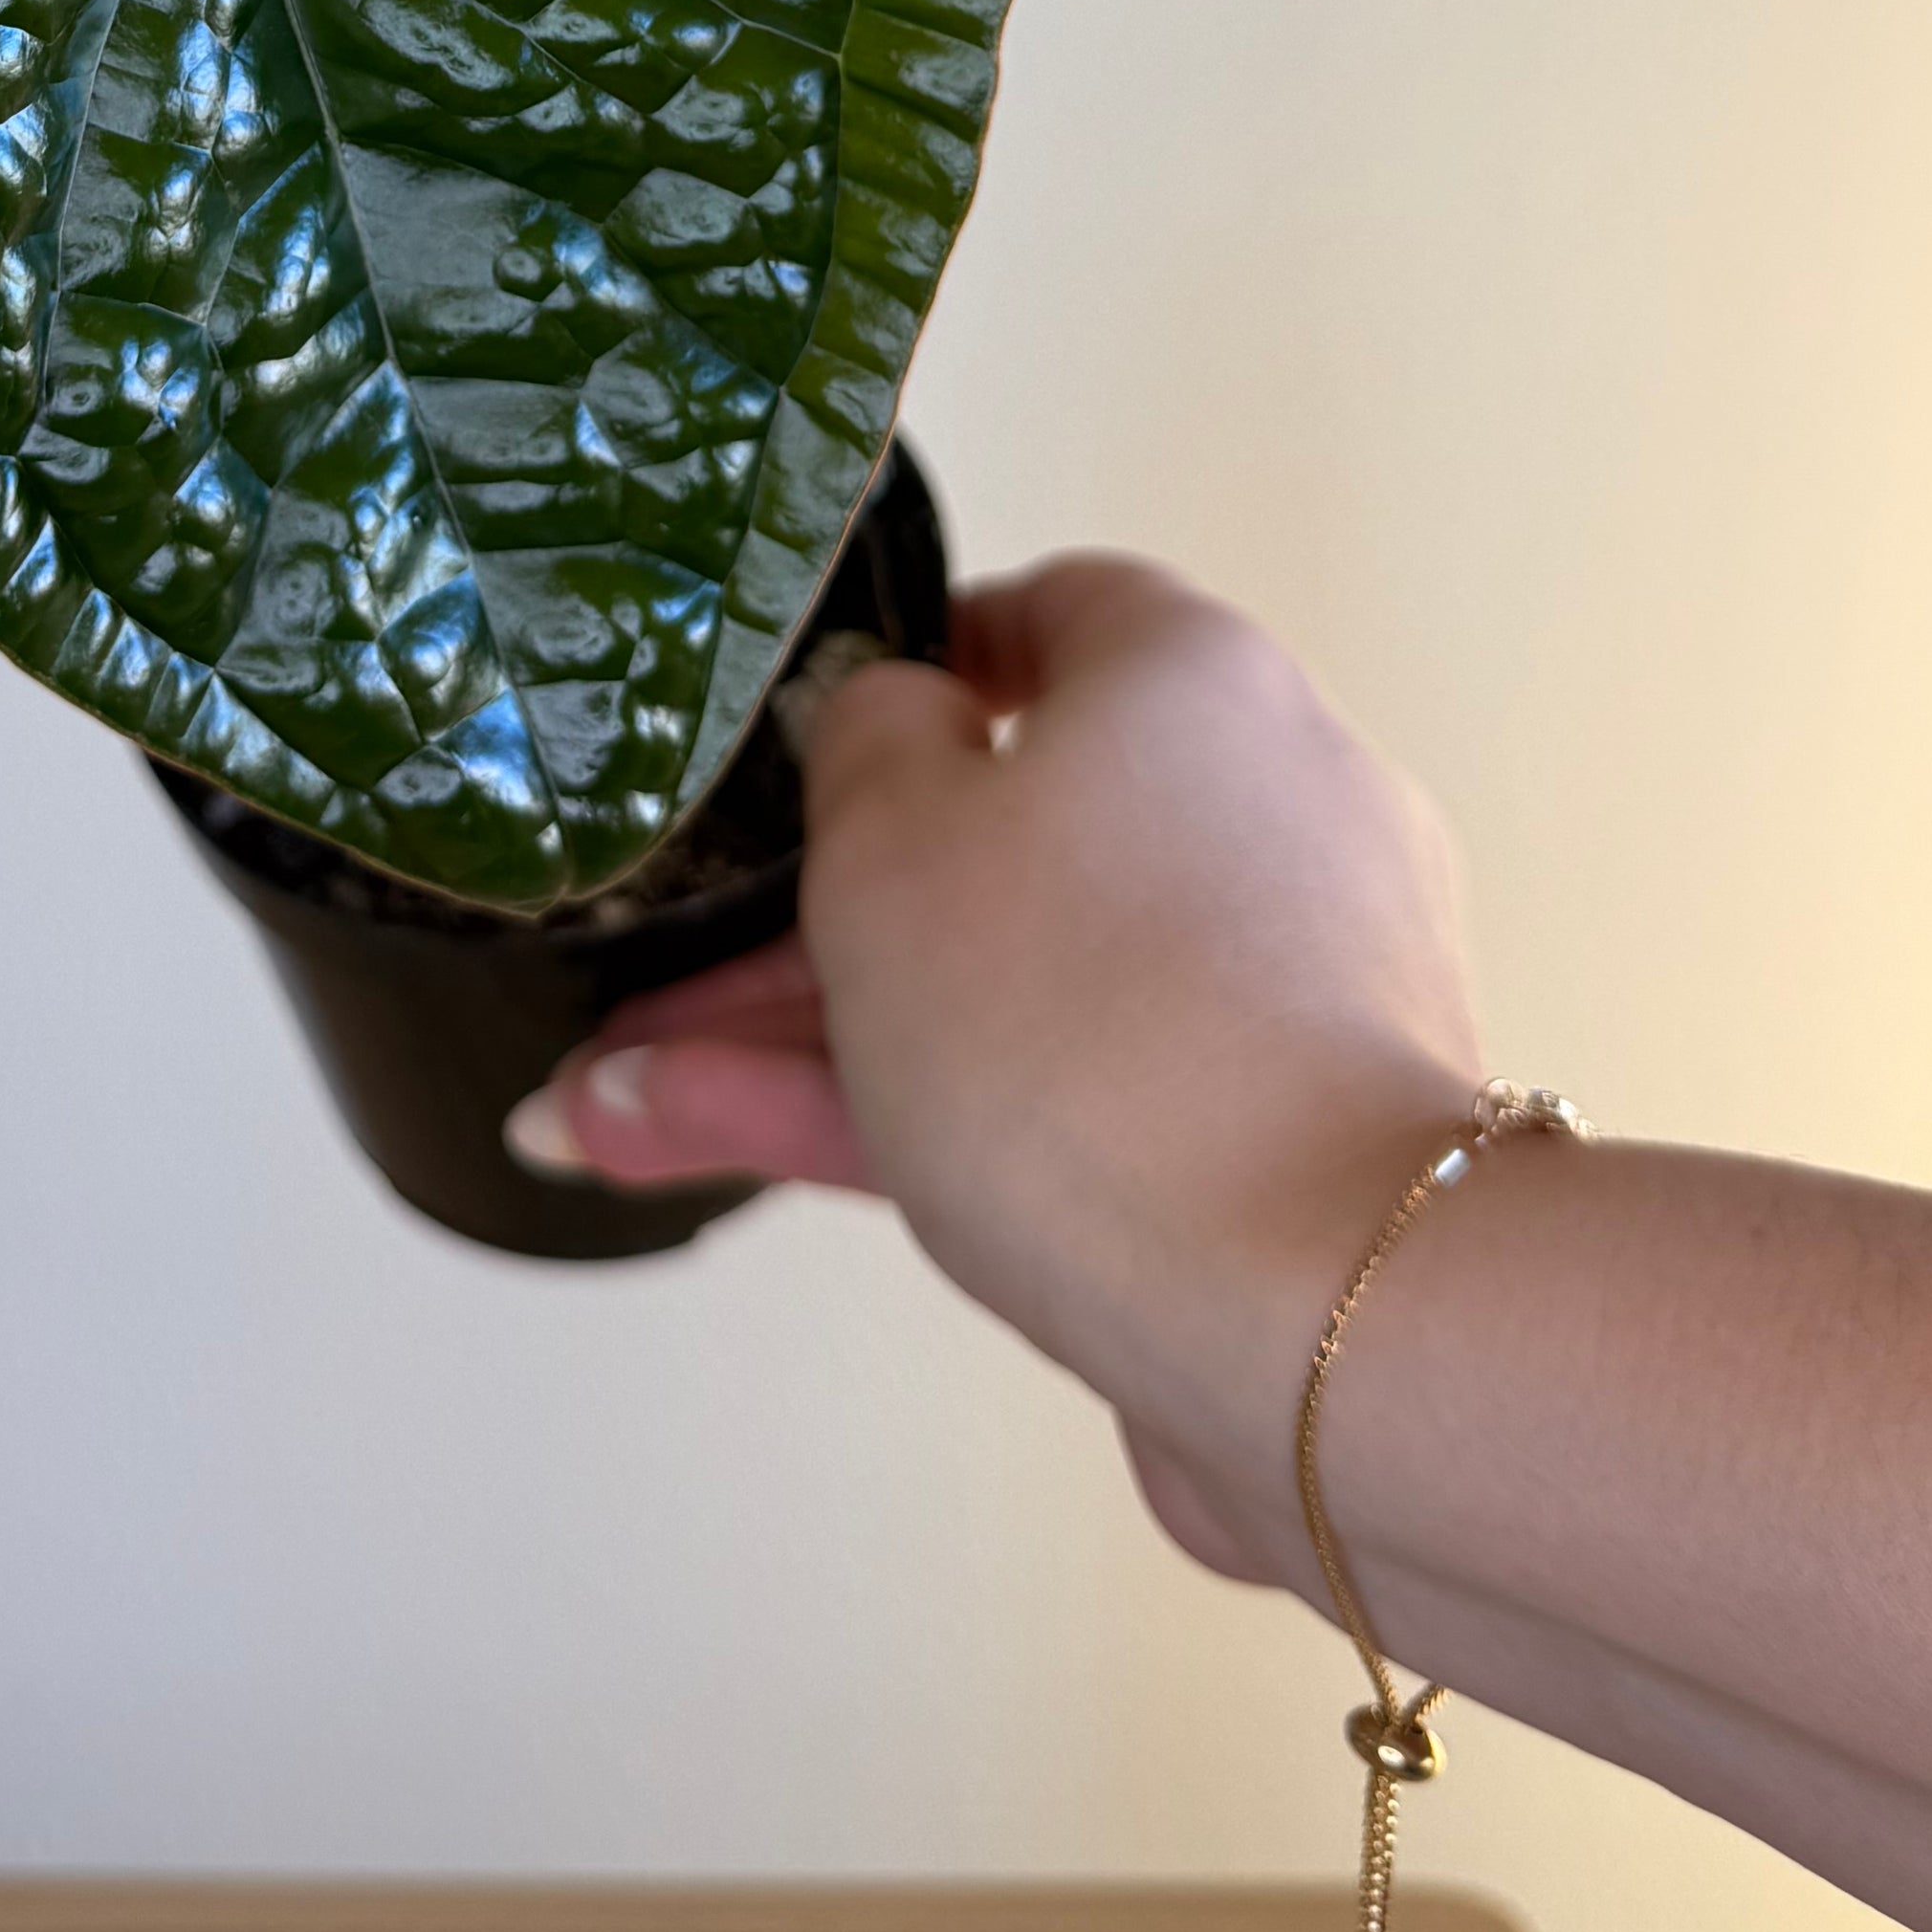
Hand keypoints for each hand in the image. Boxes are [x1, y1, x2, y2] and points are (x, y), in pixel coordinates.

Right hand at [509, 552, 1487, 1575]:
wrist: (1315, 1318)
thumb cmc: (1085, 1023)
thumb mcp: (894, 830)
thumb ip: (865, 743)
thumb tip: (905, 720)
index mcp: (1194, 680)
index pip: (1057, 612)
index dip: (924, 656)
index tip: (815, 726)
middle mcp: (1269, 809)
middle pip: (1008, 831)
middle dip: (803, 918)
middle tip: (652, 975)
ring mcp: (1280, 992)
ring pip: (1014, 983)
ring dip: (816, 1038)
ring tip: (615, 1105)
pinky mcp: (1273, 1145)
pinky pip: (1065, 1094)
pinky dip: (913, 1117)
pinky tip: (709, 1152)